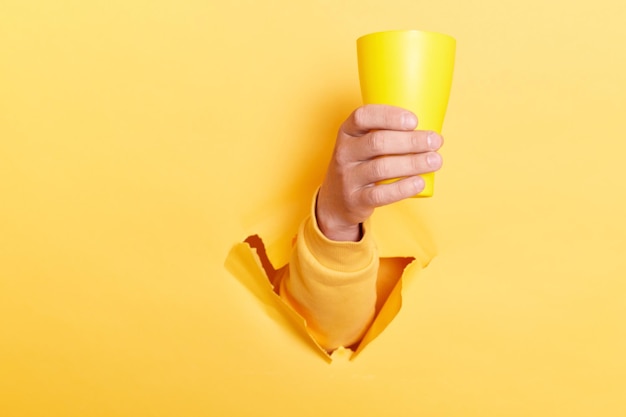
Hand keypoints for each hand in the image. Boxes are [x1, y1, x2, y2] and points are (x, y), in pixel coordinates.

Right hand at [316, 104, 443, 241]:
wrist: (336, 201)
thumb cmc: (360, 166)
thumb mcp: (361, 145)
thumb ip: (386, 134)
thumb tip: (428, 132)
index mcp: (347, 132)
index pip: (362, 116)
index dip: (389, 116)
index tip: (414, 121)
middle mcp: (344, 153)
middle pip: (377, 142)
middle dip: (410, 141)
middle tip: (435, 141)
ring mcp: (347, 177)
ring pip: (381, 168)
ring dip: (412, 163)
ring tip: (435, 161)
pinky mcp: (355, 200)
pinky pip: (380, 194)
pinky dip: (403, 188)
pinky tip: (420, 182)